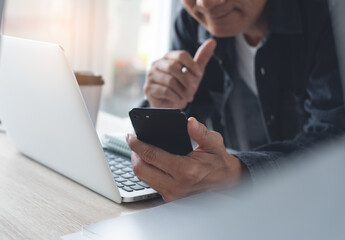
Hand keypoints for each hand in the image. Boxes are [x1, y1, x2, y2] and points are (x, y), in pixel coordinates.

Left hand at [126, 117, 242, 201]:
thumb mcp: (214, 143)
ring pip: (142, 177)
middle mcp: (176, 185)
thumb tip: (190, 122)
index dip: (137, 144)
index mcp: (185, 170)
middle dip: (133, 154)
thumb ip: (201, 132)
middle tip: (133, 141)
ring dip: (137, 162)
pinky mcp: (169, 197)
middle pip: (141, 170)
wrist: (225, 181)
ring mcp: (172, 194)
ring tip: (138, 149)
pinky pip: (149, 182)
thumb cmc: (217, 160)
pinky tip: (147, 159)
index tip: (130, 135)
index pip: (151, 156)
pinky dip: (145, 170)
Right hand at [144, 39, 216, 108]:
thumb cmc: (182, 86)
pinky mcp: (148, 88)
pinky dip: (176, 97)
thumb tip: (212, 41)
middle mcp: (157, 64)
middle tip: (194, 88)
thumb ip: (202, 58)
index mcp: (168, 57)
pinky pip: (165, 91)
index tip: (199, 74)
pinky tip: (179, 99)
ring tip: (187, 96)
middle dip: (187, 79)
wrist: (171, 104)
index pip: (180, 55)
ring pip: (170, 81)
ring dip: (182, 90)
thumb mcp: (194, 72)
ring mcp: (151, 76)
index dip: (192, 65)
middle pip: (174, 67)